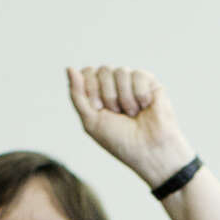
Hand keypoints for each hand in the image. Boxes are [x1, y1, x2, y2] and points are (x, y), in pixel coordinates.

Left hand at [66, 66, 194, 188]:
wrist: (149, 151)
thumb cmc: (120, 141)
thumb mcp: (91, 121)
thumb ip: (77, 95)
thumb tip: (69, 68)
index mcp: (98, 93)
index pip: (87, 73)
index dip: (91, 89)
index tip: (98, 109)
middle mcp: (115, 85)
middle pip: (103, 70)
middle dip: (108, 96)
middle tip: (118, 114)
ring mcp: (132, 82)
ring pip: (121, 71)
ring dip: (124, 99)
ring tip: (133, 114)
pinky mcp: (150, 82)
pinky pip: (138, 75)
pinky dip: (139, 95)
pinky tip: (145, 107)